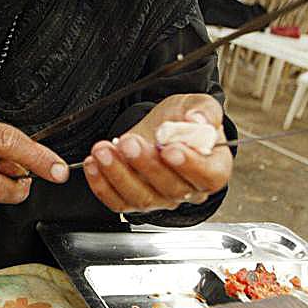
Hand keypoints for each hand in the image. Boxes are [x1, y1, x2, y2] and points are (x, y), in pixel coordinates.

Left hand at [83, 93, 231, 213]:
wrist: (160, 128)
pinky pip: (118, 202)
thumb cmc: (184, 120)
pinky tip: (94, 164)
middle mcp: (189, 190)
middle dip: (145, 164)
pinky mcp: (134, 201)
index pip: (208, 176)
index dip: (190, 165)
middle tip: (129, 142)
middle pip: (171, 188)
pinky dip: (102, 185)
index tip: (169, 149)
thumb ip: (204, 111)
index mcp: (213, 168)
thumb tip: (198, 120)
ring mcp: (161, 199)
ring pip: (141, 197)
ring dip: (118, 174)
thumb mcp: (197, 105)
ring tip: (104, 150)